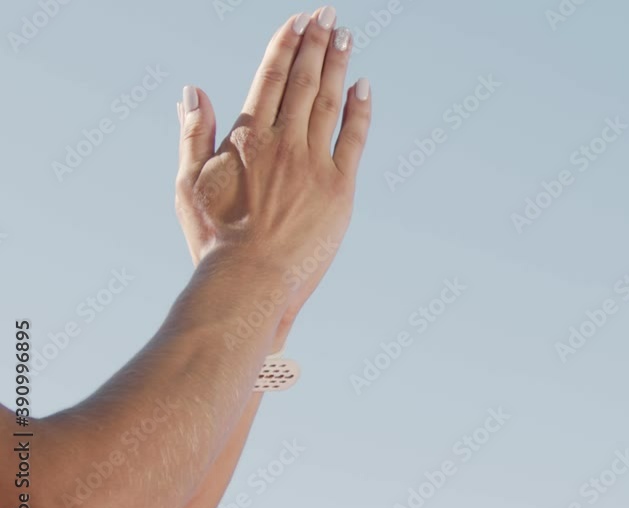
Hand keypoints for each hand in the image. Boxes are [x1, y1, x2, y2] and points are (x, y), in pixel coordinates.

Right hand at [173, 7, 370, 350]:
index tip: (298, 20)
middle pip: (302, 80)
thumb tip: (191, 90)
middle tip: (328, 15)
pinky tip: (363, 86)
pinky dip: (359, 110)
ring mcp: (313, 163)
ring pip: (328, 101)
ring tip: (345, 36)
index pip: (270, 76)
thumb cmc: (214, 239)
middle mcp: (282, 142)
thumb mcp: (188, 184)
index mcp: (246, 137)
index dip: (286, 44)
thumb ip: (192, 134)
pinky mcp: (340, 189)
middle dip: (316, 42)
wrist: (248, 281)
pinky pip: (354, 139)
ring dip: (337, 65)